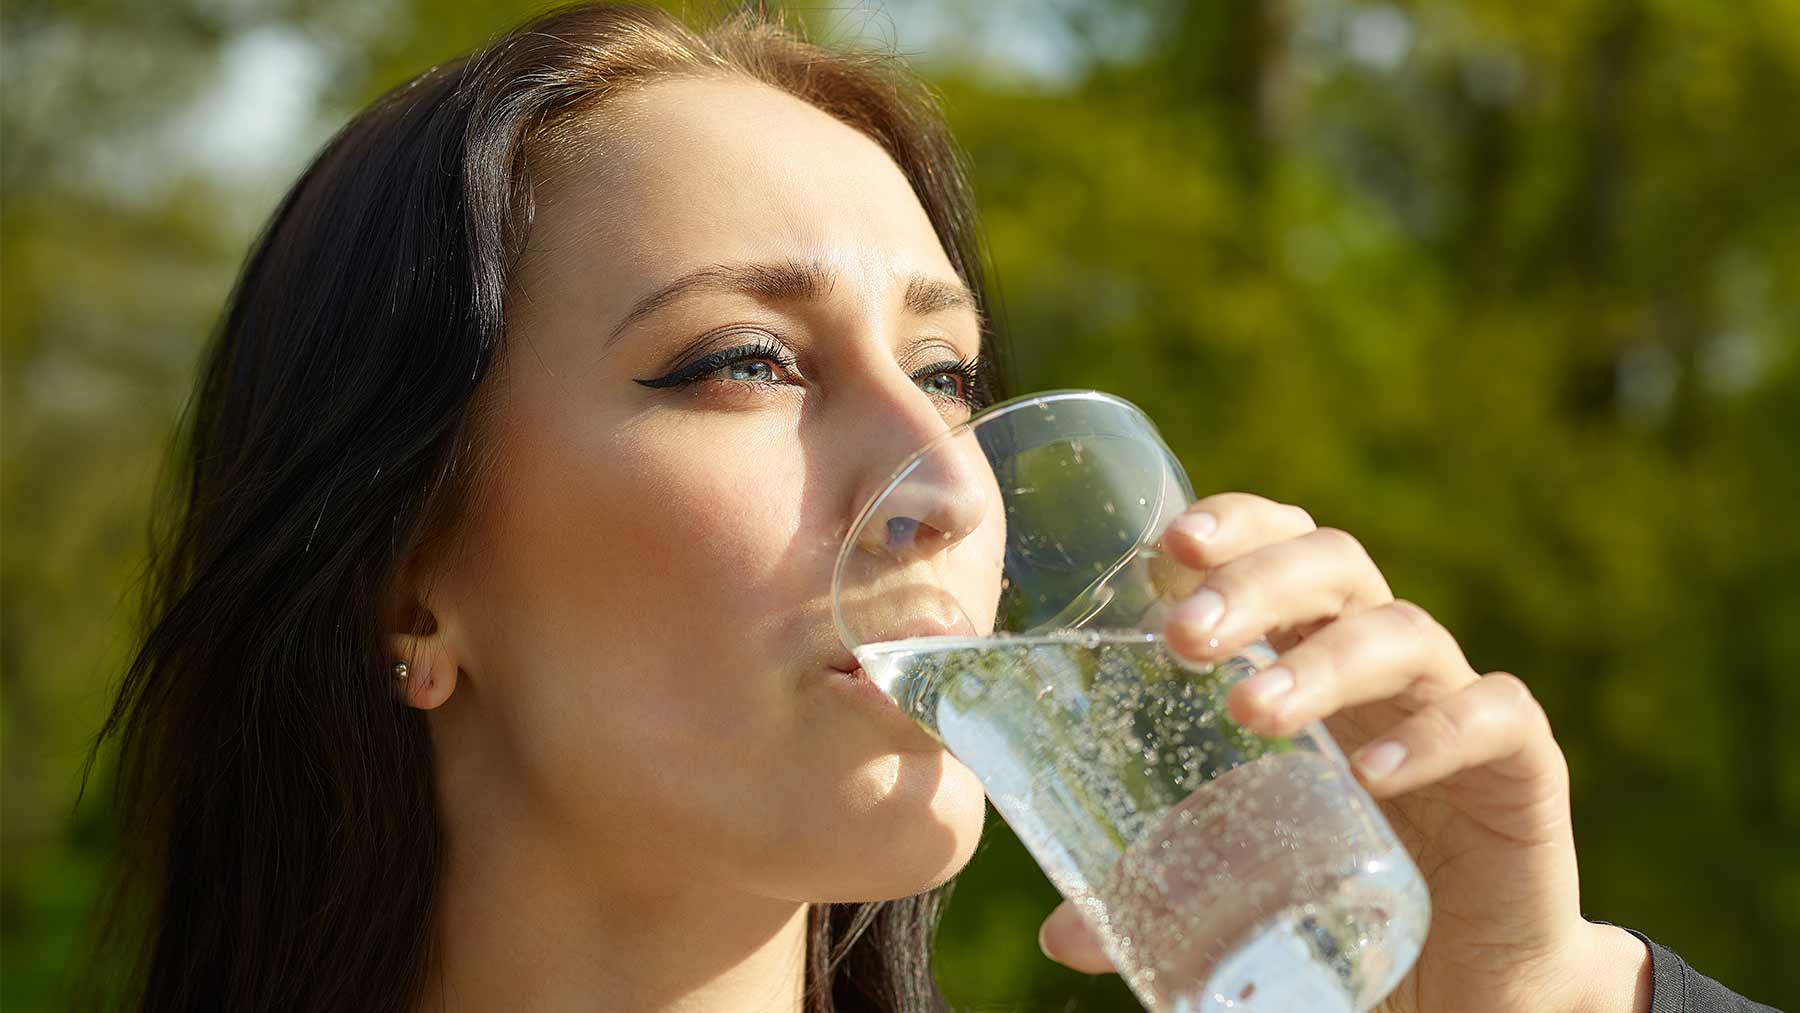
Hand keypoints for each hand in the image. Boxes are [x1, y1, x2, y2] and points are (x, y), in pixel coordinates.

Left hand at [1035, 493, 1651, 1012]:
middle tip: (1184, 638)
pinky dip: (1435, 734)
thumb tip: (1061, 935)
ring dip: (1320, 661)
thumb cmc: (1338, 891)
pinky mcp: (1522, 766)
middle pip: (1332, 564)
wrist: (1467, 979)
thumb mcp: (1240, 875)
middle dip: (1255, 582)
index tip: (1164, 549)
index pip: (1276, 545)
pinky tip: (1372, 773)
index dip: (1231, 526)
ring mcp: (1454, 703)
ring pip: (1401, 633)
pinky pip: (1494, 716)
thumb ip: (1158, 886)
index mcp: (1309, 652)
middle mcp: (1382, 661)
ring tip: (1249, 711)